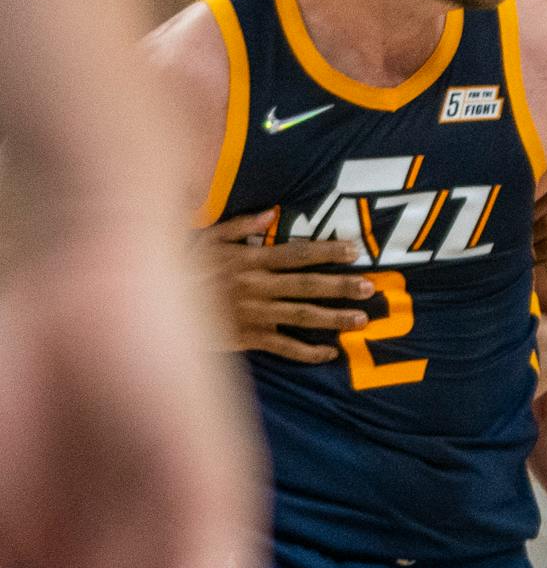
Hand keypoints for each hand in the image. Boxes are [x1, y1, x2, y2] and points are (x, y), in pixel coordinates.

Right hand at [199, 209, 369, 362]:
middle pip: (307, 286)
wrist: (154, 308)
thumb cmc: (182, 267)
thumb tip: (271, 214)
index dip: (327, 252)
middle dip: (340, 286)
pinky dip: (307, 352)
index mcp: (250, 259)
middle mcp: (256, 286)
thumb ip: (241, 225)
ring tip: (361, 320)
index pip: (296, 254)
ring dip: (334, 319)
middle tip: (369, 288)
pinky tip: (330, 353)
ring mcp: (254, 314)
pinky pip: (282, 347)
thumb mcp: (208, 237)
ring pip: (301, 317)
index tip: (355, 251)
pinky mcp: (247, 338)